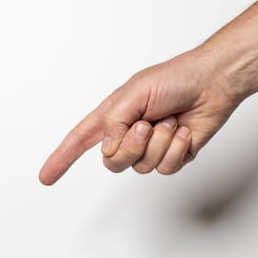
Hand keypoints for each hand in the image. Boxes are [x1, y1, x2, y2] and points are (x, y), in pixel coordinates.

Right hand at [38, 50, 239, 184]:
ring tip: (171, 120)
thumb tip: (108, 150)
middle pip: (113, 162)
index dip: (62, 158)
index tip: (46, 177)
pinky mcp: (174, 155)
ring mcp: (152, 146)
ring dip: (159, 142)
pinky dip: (176, 149)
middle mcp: (130, 133)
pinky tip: (184, 131)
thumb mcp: (135, 92)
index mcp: (115, 115)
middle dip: (130, 147)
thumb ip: (114, 121)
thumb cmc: (174, 80)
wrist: (212, 84)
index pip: (81, 140)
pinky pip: (166, 168)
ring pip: (142, 166)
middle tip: (147, 125)